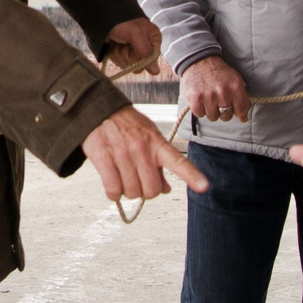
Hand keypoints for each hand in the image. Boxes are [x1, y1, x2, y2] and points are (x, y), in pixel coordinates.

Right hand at [82, 105, 208, 202]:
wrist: (97, 109)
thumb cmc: (125, 124)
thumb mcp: (148, 136)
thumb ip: (159, 163)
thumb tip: (166, 189)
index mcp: (156, 142)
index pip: (178, 161)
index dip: (192, 176)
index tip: (204, 187)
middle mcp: (142, 149)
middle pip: (152, 190)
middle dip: (146, 191)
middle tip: (139, 180)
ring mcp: (123, 154)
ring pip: (133, 192)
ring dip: (128, 191)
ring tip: (124, 177)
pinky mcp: (104, 159)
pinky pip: (114, 190)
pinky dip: (114, 193)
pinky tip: (113, 184)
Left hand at [101, 16, 160, 72]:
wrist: (104, 15)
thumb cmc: (122, 21)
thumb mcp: (136, 33)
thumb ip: (145, 52)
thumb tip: (156, 72)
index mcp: (153, 40)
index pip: (151, 60)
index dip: (140, 57)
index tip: (133, 46)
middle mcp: (144, 47)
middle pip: (138, 65)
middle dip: (127, 55)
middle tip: (123, 42)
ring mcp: (132, 51)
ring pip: (127, 65)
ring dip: (118, 53)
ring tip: (117, 41)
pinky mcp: (121, 54)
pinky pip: (118, 63)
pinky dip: (113, 54)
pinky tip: (113, 45)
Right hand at [179, 54, 250, 122]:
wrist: (199, 59)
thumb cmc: (219, 71)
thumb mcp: (235, 79)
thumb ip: (242, 98)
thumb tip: (243, 118)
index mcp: (236, 87)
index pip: (241, 111)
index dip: (238, 112)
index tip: (235, 109)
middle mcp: (223, 93)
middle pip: (226, 117)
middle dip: (223, 110)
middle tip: (219, 99)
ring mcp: (209, 97)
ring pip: (213, 117)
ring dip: (211, 110)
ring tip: (209, 98)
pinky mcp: (195, 100)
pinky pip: (200, 114)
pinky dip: (200, 109)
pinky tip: (201, 99)